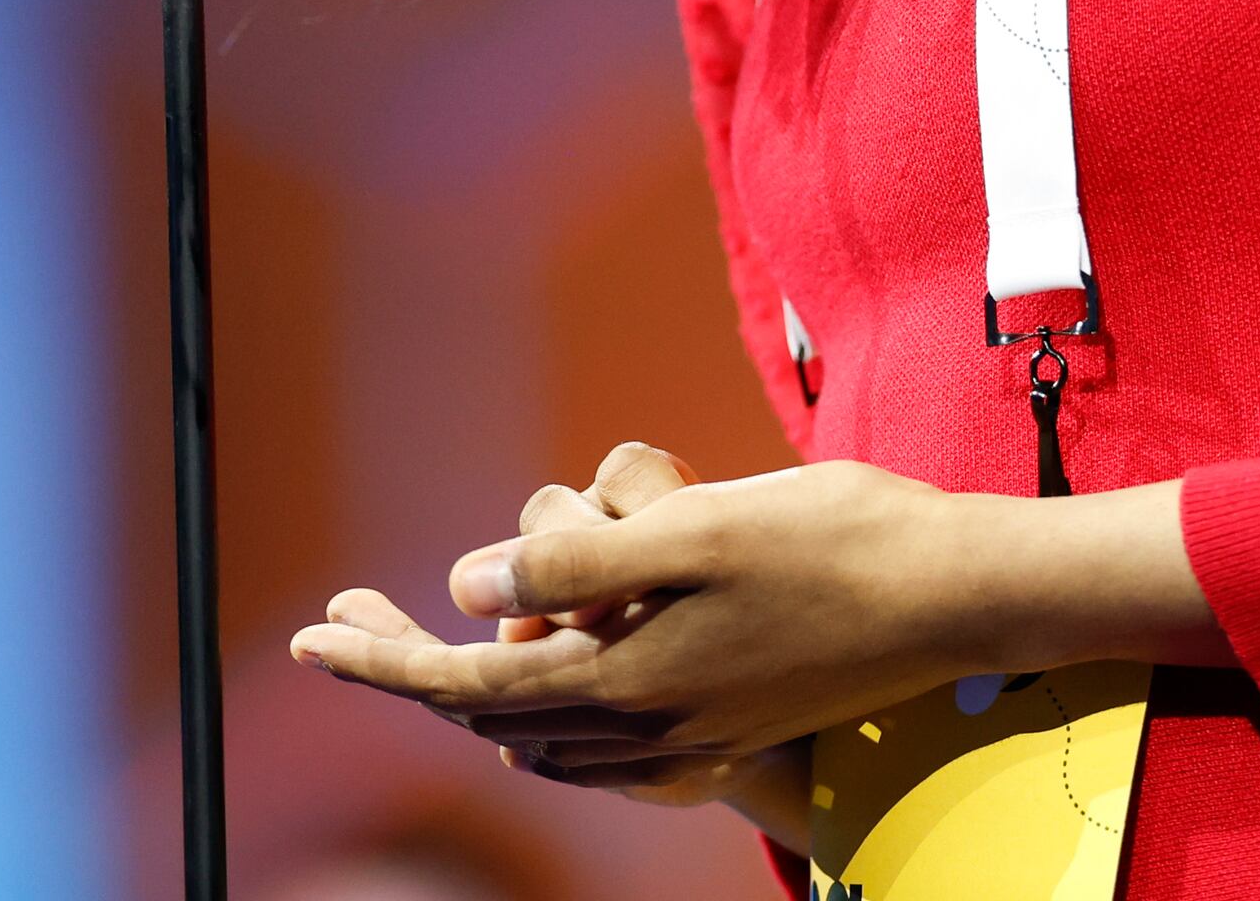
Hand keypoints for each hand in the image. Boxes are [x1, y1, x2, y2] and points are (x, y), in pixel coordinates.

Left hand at [298, 442, 807, 844]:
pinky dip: (550, 702)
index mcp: (630, 678)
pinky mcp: (726, 722)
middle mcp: (649, 725)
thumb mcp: (694, 525)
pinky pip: (600, 736)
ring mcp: (691, 733)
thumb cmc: (834, 541)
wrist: (954, 596)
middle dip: (410, 665)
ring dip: (485, 678)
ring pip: (542, 727)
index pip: (468, 680)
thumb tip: (470, 582)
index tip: (305, 640)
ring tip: (449, 621)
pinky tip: (551, 654)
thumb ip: (576, 556)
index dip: (379, 659)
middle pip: (491, 710)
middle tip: (342, 619)